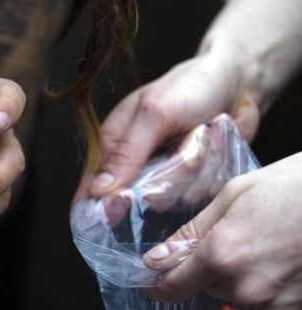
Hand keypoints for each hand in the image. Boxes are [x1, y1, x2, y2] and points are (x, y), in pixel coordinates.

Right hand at [74, 51, 259, 203]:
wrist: (238, 83)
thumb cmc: (190, 87)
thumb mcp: (155, 114)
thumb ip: (127, 152)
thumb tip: (97, 190)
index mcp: (114, 146)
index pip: (93, 188)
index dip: (101, 203)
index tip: (121, 205)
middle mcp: (135, 166)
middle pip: (138, 199)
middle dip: (166, 176)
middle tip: (183, 148)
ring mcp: (164, 177)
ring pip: (172, 198)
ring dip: (194, 170)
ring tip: (203, 137)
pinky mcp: (191, 184)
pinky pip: (197, 196)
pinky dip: (211, 173)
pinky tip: (214, 148)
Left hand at [142, 152, 301, 309]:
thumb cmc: (297, 186)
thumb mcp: (235, 195)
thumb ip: (192, 232)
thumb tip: (155, 259)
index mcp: (222, 256)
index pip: (174, 286)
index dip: (161, 285)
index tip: (155, 284)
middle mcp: (247, 288)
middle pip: (213, 288)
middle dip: (220, 267)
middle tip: (250, 237)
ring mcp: (280, 307)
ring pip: (247, 298)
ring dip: (255, 280)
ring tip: (281, 247)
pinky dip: (284, 294)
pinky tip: (298, 267)